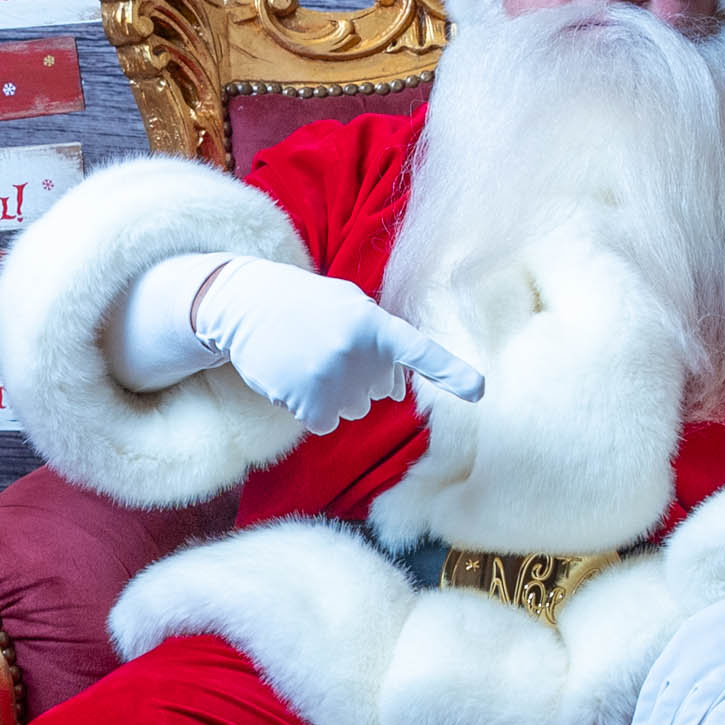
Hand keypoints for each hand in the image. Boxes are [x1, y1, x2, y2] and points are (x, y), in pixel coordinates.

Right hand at [186, 258, 486, 431]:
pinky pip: (325, 422)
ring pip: (352, 409)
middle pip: (378, 391)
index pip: (419, 351)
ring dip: (333, 393)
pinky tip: (293, 377)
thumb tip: (395, 393)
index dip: (451, 372)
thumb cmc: (305, 304)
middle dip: (358, 377)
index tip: (479, 391)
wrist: (245, 302)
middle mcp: (356, 352)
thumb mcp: (347, 306)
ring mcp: (330, 379)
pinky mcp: (306, 401)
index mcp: (372, 323)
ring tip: (305, 358)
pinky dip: (310, 407)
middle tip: (326, 346)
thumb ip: (380, 343)